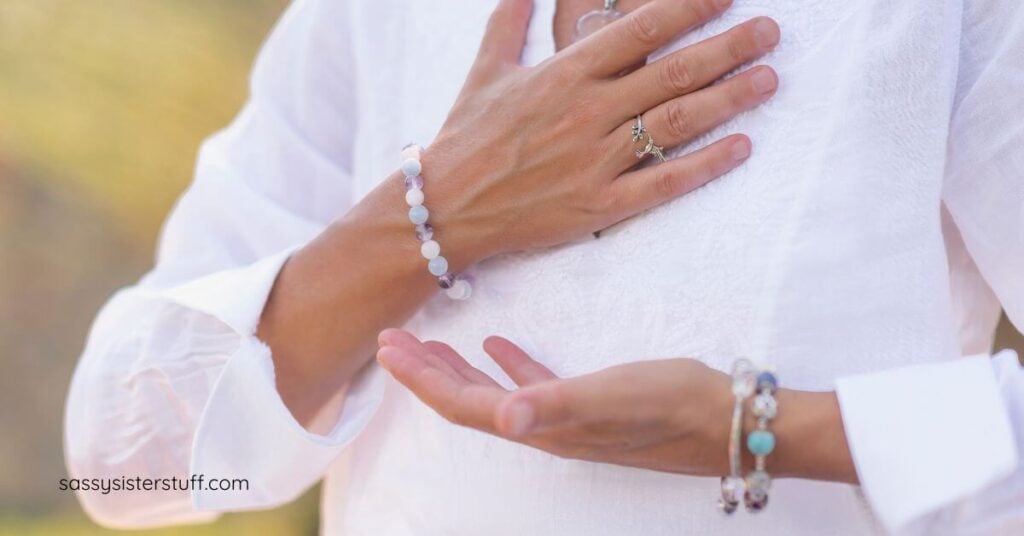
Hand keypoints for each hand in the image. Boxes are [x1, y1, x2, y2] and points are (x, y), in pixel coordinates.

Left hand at [376, 329, 858, 482]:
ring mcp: (564, 417)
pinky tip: (497, 345)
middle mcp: (543, 426)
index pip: (463, 406)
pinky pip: (532, 383)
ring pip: (493, 394)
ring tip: (428, 345)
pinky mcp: (588, 402)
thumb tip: (504, 418)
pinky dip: (507, 364)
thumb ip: (557, 406)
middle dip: (425, 374)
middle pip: (467, 403)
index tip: (386, 347)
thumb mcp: (613, 399)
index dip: (421, 379)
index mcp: (538, 425)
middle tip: (391, 340)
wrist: (726, 419)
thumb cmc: (671, 405)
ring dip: (457, 370)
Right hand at [411, 0, 780, 268]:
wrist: (446, 206)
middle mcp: (587, 111)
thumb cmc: (466, 136)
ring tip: (769, 80)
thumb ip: (509, 21)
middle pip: (674, 71)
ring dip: (730, 98)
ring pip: (677, 121)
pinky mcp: (600, 204)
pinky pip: (664, 182)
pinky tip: (741, 147)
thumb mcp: (486, 70)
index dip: (690, 9)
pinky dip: (705, 164)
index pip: (641, 30)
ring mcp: (597, 159)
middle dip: (730, 47)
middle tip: (771, 33)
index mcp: (564, 72)